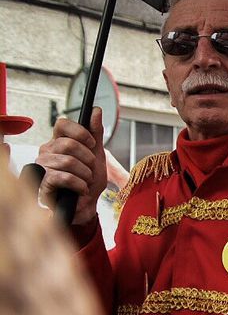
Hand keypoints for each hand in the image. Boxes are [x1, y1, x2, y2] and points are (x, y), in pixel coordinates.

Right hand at [34, 109, 107, 225]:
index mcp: (59, 142)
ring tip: (86, 182)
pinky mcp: (42, 182)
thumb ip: (95, 133)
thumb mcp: (97, 154)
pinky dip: (79, 184)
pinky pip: (64, 177)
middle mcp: (47, 151)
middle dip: (87, 159)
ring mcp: (42, 166)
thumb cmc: (89, 179)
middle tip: (90, 170)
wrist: (87, 204)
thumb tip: (96, 110)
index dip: (79, 131)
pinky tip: (81, 189)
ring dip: (85, 175)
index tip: (91, 143)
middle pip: (69, 144)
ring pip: (68, 162)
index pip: (62, 124)